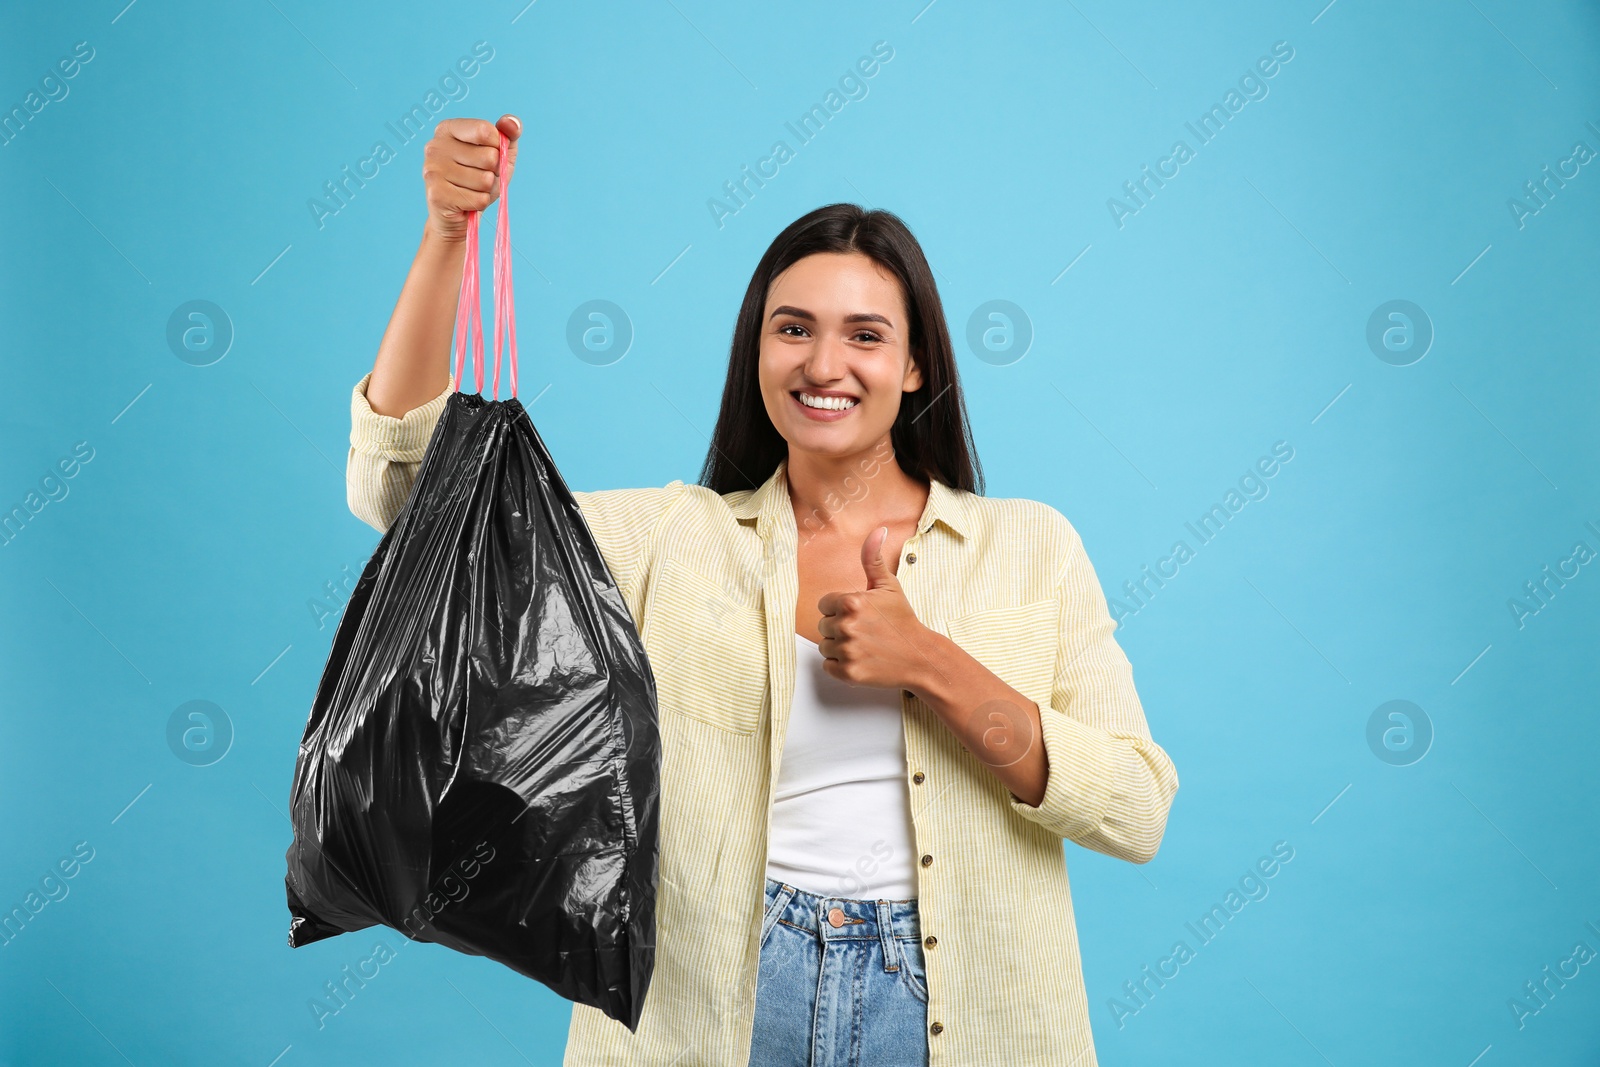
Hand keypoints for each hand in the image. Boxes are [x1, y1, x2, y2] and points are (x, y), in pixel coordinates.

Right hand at [423, 114, 519, 242]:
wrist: (458, 214)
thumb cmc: (479, 178)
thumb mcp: (499, 153)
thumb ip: (508, 134)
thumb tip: (512, 123)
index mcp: (448, 129)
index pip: (486, 130)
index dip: (497, 147)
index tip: (488, 155)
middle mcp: (435, 146)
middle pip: (489, 157)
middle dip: (493, 172)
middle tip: (479, 178)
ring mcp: (432, 170)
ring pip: (485, 180)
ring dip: (487, 190)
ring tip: (472, 190)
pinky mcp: (436, 194)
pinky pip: (478, 199)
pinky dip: (480, 203)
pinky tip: (466, 202)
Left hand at [815, 526, 935, 690]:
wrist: (919, 656)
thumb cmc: (903, 621)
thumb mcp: (889, 586)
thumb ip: (873, 558)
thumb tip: (878, 531)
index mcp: (852, 603)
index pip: (824, 605)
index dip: (840, 609)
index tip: (859, 615)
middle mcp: (847, 626)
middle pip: (823, 626)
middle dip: (840, 627)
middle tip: (864, 631)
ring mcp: (847, 651)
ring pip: (825, 646)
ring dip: (839, 647)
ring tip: (863, 645)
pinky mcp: (848, 673)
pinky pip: (828, 666)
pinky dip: (840, 665)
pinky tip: (860, 659)